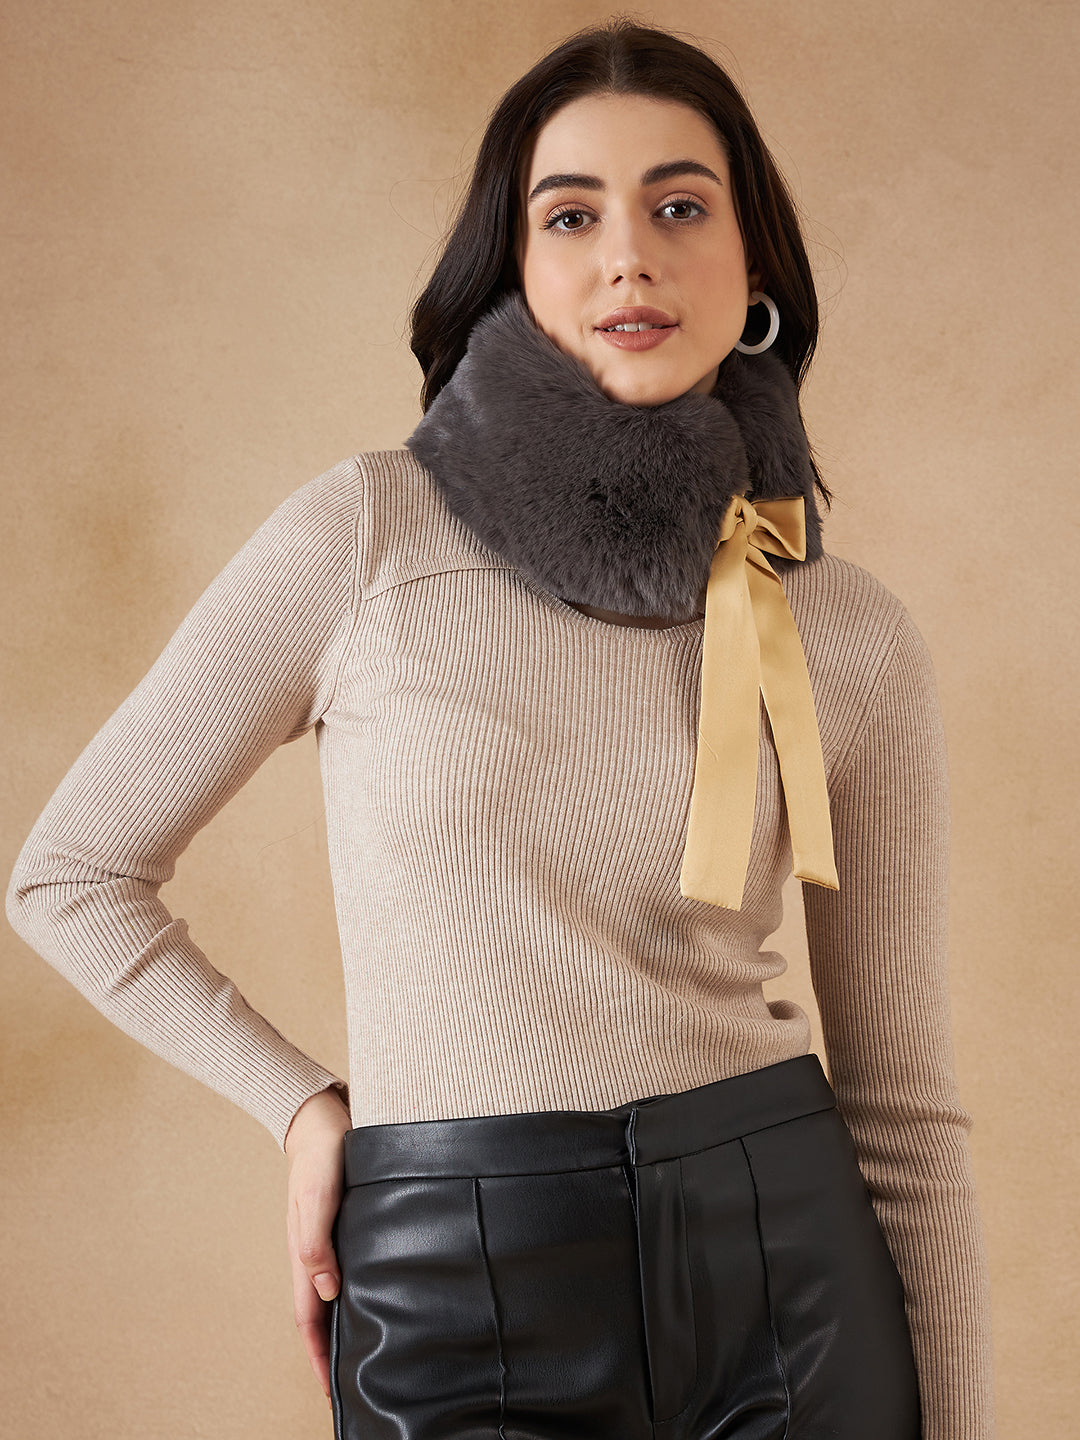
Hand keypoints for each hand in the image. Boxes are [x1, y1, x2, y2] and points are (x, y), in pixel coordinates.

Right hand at [284, 1086, 351, 1400]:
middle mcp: (316, 1255)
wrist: (324, 1121)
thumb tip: (327, 1290)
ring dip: (347, 1325)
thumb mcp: (319, 1199)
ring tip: (368, 1352)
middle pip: (321, 1316)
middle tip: (355, 1384)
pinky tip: (378, 1296)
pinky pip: (349, 1270)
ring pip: (335, 1296)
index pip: (309, 1320)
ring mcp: (330, 1242)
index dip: (319, 1357)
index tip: (332, 1393)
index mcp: (305, 1255)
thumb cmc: (322, 1157)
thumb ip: (318, 1242)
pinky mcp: (345, 1227)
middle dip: (333, 1353)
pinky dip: (357, 1293)